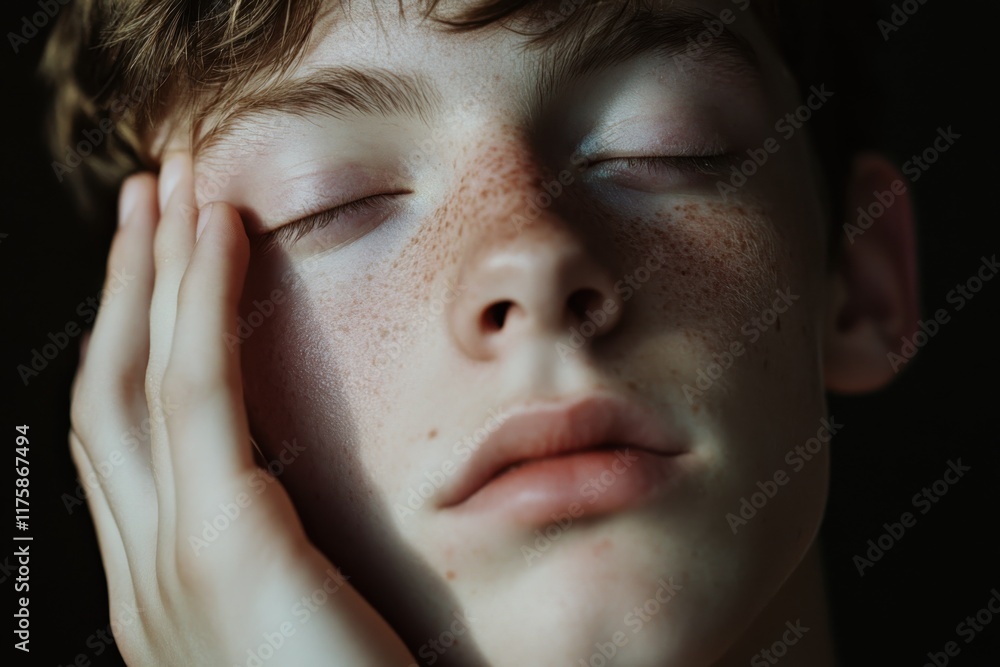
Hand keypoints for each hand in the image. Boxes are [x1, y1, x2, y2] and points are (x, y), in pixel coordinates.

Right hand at [69, 154, 414, 665]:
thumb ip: (277, 555)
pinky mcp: (224, 552)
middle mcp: (144, 574)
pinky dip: (198, 308)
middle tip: (145, 201)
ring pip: (135, 382)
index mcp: (165, 590)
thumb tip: (283, 483)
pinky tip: (215, 240)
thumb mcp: (301, 621)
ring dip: (149, 276)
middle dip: (122, 291)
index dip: (134, 341)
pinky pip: (197, 398)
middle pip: (110, 396)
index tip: (161, 263)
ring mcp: (167, 566)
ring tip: (169, 193)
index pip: (129, 440)